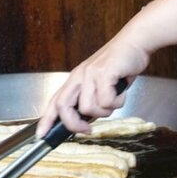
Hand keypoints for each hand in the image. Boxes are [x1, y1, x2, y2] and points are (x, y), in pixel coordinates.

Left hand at [36, 33, 150, 136]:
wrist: (135, 43)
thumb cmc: (120, 65)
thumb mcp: (101, 85)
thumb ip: (92, 101)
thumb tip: (87, 121)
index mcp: (76, 80)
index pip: (55, 101)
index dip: (46, 120)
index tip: (41, 135)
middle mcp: (79, 76)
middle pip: (63, 106)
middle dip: (74, 124)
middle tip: (87, 130)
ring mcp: (90, 74)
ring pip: (88, 108)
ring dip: (105, 111)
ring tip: (114, 99)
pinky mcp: (103, 73)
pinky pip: (107, 101)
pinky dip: (118, 102)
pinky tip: (121, 92)